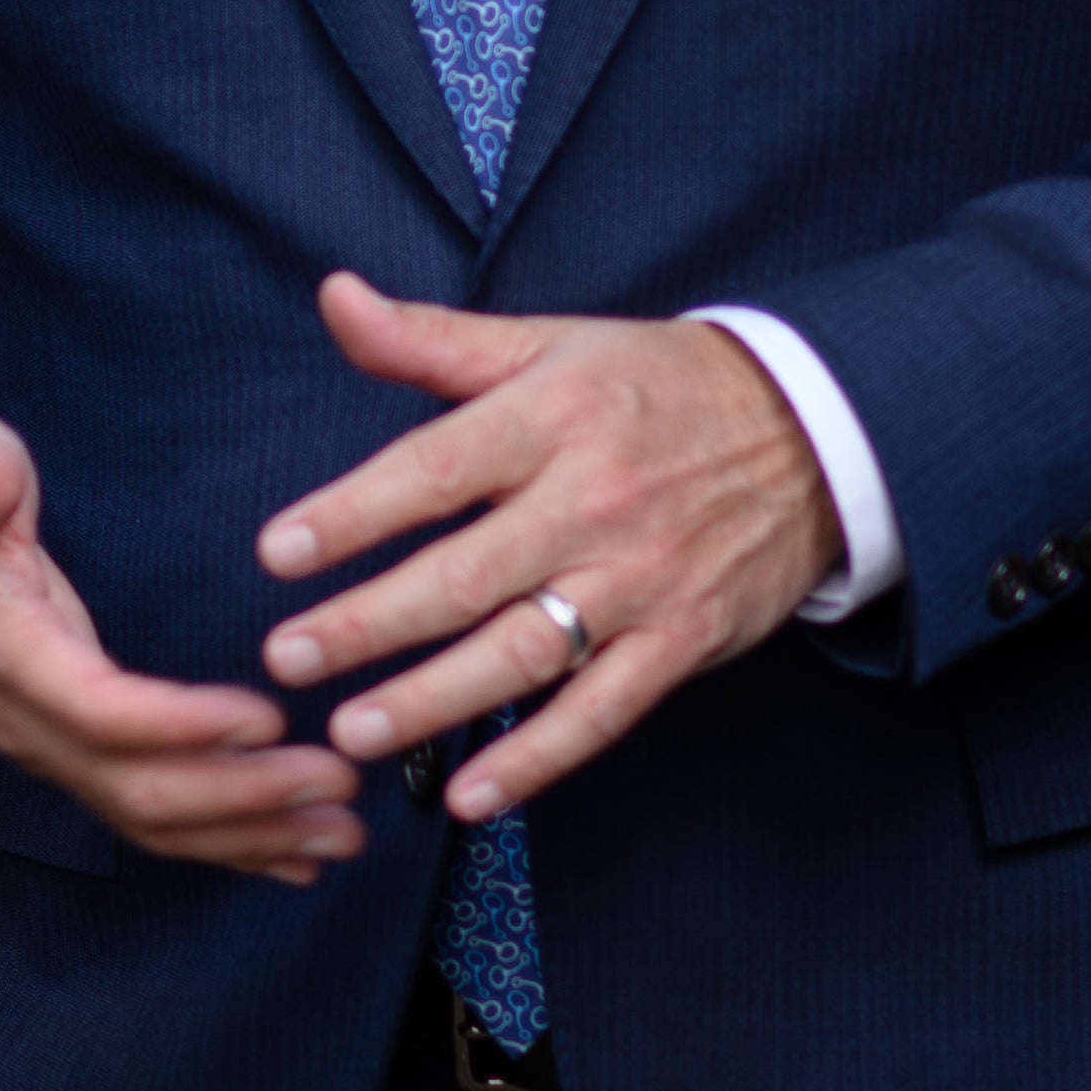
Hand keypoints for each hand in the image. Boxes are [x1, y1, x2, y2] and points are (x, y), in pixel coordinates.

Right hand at [0, 408, 364, 879]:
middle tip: (338, 779)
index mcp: (3, 651)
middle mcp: (24, 721)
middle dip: (243, 796)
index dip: (182, 725)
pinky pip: (148, 819)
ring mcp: (47, 748)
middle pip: (136, 789)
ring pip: (150, 820)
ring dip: (250, 833)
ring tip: (342, 832)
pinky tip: (294, 856)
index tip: (269, 716)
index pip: (97, 711)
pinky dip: (226, 845)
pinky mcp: (72, 756)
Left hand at [253, 273, 837, 823]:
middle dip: (368, 623)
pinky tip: (471, 794)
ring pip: (523, 653)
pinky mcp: (683, 641)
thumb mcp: (548, 343)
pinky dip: (537, 757)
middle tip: (285, 657)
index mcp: (551, 418)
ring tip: (351, 731)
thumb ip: (431, 338)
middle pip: (465, 576)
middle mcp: (592, 503)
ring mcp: (641, 580)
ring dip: (433, 701)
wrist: (812, 432)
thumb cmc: (650, 385)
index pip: (434, 471)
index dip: (353, 514)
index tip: (278, 552)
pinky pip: (601, 711)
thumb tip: (334, 296)